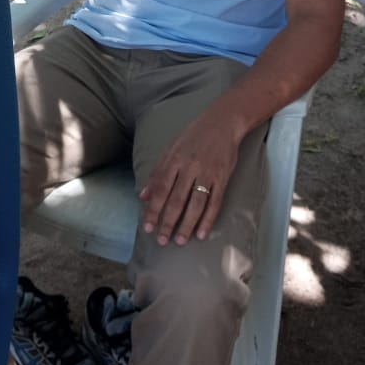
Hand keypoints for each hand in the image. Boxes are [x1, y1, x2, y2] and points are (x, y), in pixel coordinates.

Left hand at [139, 100, 240, 245]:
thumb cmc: (193, 136)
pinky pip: (215, 202)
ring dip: (187, 224)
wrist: (222, 123)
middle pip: (177, 199)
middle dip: (168, 221)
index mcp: (174, 159)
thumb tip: (142, 196)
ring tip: (180, 241)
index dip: (153, 209)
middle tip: (162, 241)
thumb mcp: (170, 149)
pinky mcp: (222, 178)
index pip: (160, 189)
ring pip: (196, 203)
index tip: (147, 227)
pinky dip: (208, 219)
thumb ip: (156, 172)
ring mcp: (207, 173)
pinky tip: (201, 233)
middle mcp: (189, 167)